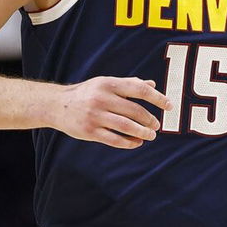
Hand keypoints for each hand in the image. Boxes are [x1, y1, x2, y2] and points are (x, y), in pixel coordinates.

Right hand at [52, 77, 171, 148]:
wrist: (57, 105)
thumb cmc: (87, 93)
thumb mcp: (106, 83)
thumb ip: (129, 84)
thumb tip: (152, 85)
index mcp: (108, 84)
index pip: (139, 89)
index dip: (157, 98)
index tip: (169, 105)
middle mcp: (102, 98)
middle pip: (135, 111)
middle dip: (150, 120)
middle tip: (157, 125)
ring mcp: (95, 115)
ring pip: (126, 127)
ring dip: (143, 133)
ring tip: (151, 135)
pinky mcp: (90, 131)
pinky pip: (114, 139)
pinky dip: (129, 143)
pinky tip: (137, 143)